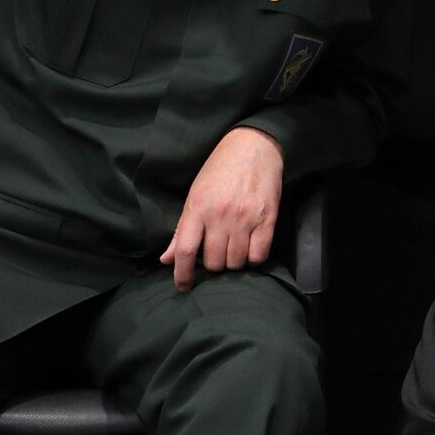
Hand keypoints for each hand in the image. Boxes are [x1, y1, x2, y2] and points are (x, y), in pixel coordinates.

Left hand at [159, 127, 284, 291]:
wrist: (253, 148)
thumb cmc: (219, 170)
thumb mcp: (195, 195)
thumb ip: (181, 229)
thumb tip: (167, 259)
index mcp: (197, 208)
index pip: (184, 250)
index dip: (182, 274)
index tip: (184, 286)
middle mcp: (220, 215)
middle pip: (213, 262)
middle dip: (213, 264)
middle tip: (216, 253)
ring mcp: (245, 219)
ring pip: (235, 262)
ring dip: (233, 262)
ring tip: (233, 249)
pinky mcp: (267, 220)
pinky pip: (258, 256)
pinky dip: (253, 258)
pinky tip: (249, 247)